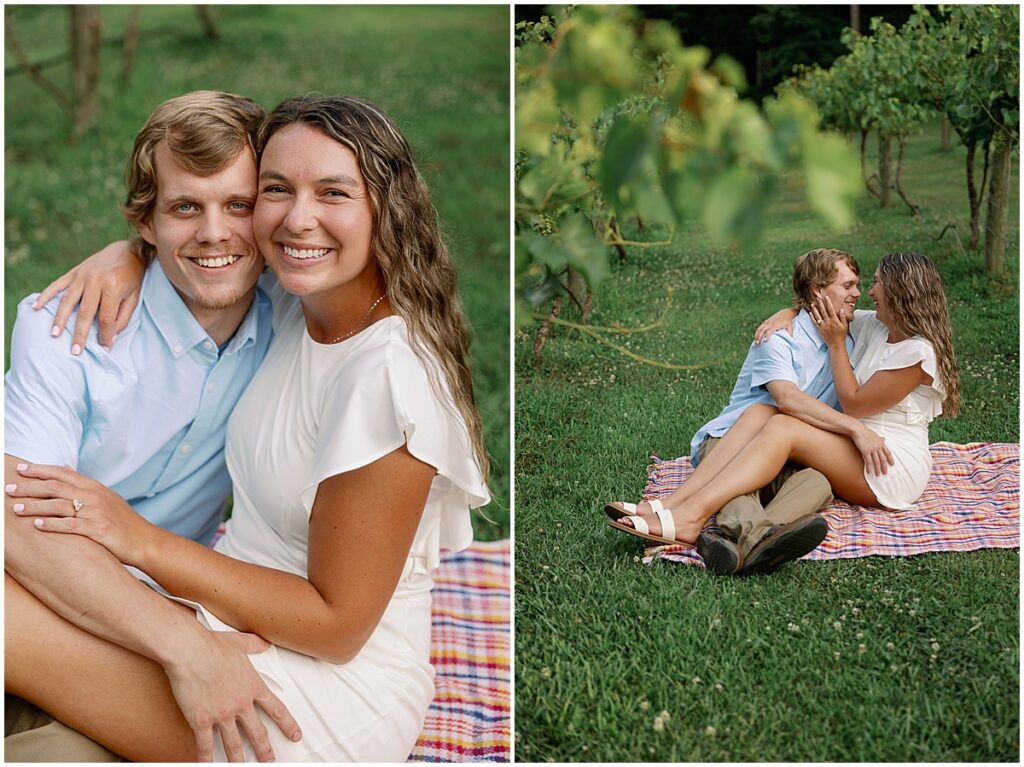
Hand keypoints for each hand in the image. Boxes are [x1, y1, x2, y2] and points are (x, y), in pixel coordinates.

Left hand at [7, 462, 152, 564]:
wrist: (144, 540)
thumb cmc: (123, 521)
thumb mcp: (106, 496)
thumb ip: (84, 484)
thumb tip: (66, 467)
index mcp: (94, 487)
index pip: (63, 473)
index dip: (40, 470)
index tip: (20, 469)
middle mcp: (94, 496)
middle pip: (56, 487)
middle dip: (30, 487)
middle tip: (9, 489)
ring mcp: (96, 513)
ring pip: (59, 505)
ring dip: (35, 507)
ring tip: (16, 509)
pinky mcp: (98, 530)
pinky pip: (71, 526)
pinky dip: (53, 525)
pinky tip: (37, 526)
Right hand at [33, 240, 143, 353]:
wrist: (126, 251)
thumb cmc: (132, 277)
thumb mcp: (134, 297)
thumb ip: (123, 316)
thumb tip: (111, 335)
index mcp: (112, 287)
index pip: (106, 317)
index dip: (105, 334)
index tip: (104, 347)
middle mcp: (95, 281)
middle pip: (85, 312)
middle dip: (79, 333)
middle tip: (75, 351)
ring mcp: (82, 275)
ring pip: (68, 300)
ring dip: (60, 318)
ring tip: (54, 334)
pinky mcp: (74, 272)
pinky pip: (58, 284)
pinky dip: (46, 295)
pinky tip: (37, 306)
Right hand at [166, 628, 302, 761]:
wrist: (190, 651)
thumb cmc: (213, 645)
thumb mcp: (241, 643)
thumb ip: (255, 645)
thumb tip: (264, 642)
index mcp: (253, 686)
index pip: (276, 709)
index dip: (287, 724)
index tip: (295, 735)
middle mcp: (241, 703)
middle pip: (257, 732)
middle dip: (265, 749)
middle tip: (270, 760)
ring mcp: (222, 714)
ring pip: (233, 744)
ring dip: (239, 760)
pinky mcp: (201, 720)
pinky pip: (205, 745)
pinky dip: (207, 759)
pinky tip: (209, 766)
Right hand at [754, 308, 797, 343]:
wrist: (785, 313)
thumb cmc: (788, 322)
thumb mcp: (790, 327)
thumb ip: (790, 334)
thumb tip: (790, 341)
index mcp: (776, 325)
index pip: (770, 330)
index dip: (767, 335)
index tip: (765, 341)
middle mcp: (770, 323)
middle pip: (762, 330)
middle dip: (759, 336)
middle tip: (757, 343)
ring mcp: (767, 322)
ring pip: (759, 328)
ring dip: (756, 335)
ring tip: (755, 342)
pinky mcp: (766, 322)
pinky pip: (760, 327)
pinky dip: (757, 333)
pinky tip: (756, 338)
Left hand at [810, 295, 847, 345]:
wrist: (836, 344)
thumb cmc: (841, 335)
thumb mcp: (845, 325)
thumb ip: (843, 317)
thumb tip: (841, 309)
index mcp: (835, 320)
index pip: (831, 309)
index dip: (828, 303)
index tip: (826, 297)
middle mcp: (828, 322)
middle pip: (823, 311)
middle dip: (820, 304)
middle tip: (817, 298)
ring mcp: (823, 326)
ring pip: (817, 316)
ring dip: (814, 309)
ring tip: (812, 304)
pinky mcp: (819, 329)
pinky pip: (815, 322)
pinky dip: (812, 317)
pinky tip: (810, 313)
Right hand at [851, 425, 894, 475]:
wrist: (858, 430)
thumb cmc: (865, 432)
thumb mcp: (875, 435)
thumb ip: (880, 438)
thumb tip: (884, 438)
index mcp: (881, 443)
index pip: (888, 453)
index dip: (890, 459)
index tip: (892, 464)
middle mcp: (878, 447)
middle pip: (883, 459)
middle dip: (884, 467)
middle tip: (885, 473)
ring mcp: (872, 449)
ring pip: (876, 461)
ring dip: (877, 469)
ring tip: (877, 475)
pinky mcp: (865, 451)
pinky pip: (868, 461)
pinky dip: (869, 467)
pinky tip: (869, 472)